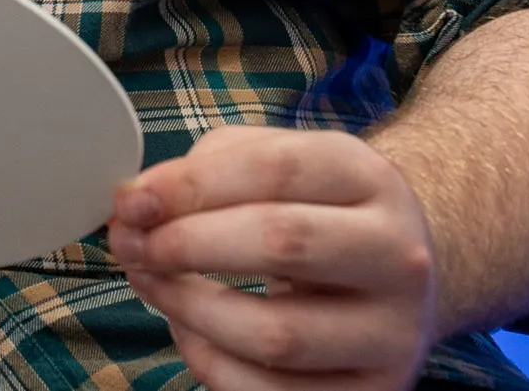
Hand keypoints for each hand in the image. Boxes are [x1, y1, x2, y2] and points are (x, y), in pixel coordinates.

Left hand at [108, 127, 439, 390]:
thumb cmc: (313, 211)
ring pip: (276, 334)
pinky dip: (209, 362)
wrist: (393, 275)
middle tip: (131, 243)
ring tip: (148, 282)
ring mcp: (393, 335)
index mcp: (371, 180)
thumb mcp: (276, 165)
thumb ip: (205, 170)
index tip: (132, 200)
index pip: (277, 169)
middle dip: (185, 244)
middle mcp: (397, 257)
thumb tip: (137, 204)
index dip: (191, 185)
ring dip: (187, 309)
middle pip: (282, 243)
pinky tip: (188, 329)